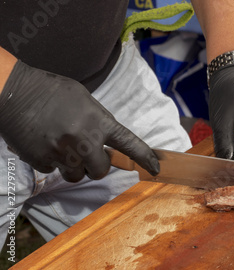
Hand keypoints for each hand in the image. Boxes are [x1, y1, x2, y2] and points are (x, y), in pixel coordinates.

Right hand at [0, 61, 159, 181]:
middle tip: (86, 154)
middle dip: (96, 166)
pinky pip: (53, 171)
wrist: (14, 91)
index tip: (156, 168)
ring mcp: (62, 153)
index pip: (130, 144)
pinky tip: (45, 144)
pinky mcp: (41, 161)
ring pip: (76, 176)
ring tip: (63, 148)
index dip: (145, 158)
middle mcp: (84, 141)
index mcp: (99, 122)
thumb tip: (104, 141)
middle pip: (101, 171)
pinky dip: (51, 162)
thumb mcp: (85, 100)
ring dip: (73, 168)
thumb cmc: (52, 91)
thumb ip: (98, 122)